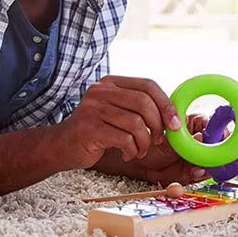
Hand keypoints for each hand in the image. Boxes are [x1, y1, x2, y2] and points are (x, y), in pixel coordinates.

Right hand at [55, 75, 181, 169]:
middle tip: (158, 140)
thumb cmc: (96, 130)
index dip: (166, 104)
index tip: (175, 123)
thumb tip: (173, 113)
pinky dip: (131, 150)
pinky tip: (127, 154)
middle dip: (158, 125)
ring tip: (140, 150)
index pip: (148, 85)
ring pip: (135, 123)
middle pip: (144, 102)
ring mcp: (92, 108)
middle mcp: (100, 91)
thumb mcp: (116, 111)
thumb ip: (138, 107)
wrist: (62, 146)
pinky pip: (124, 139)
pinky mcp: (89, 128)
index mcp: (111, 83)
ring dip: (144, 142)